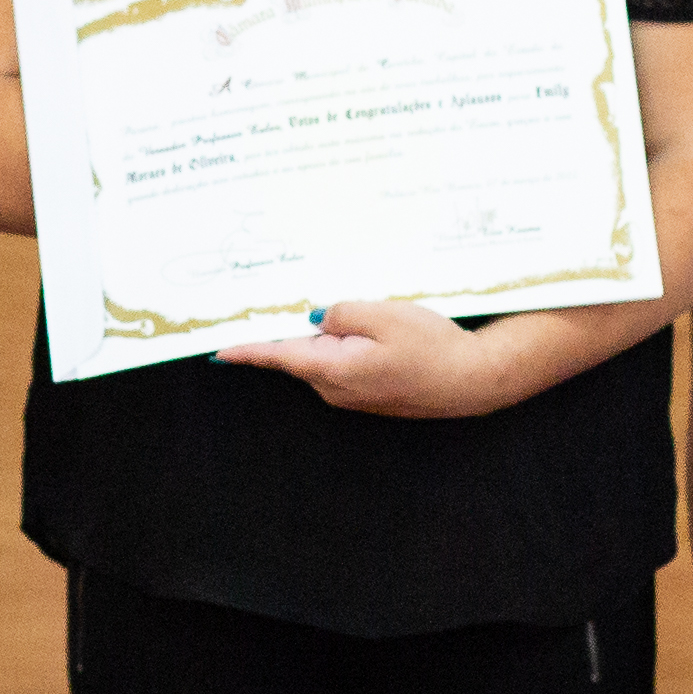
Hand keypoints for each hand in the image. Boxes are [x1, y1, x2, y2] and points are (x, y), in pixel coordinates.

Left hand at [217, 298, 514, 421]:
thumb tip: (315, 317)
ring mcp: (353, 395)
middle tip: (280, 298)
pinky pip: (344, 364)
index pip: (278, 356)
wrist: (474, 380)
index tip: (218, 349)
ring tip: (344, 309)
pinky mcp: (370, 393)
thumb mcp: (384, 316)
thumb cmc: (433, 348)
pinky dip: (345, 345)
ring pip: (324, 357)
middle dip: (290, 329)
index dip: (247, 350)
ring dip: (324, 335)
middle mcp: (336, 389)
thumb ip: (341, 312)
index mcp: (333, 369)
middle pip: (300, 353)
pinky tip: (367, 329)